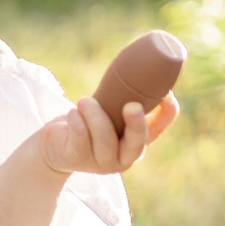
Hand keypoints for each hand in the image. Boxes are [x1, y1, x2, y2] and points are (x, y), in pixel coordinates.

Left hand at [38, 92, 180, 176]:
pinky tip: (72, 113)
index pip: (158, 130)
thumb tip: (143, 63)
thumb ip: (124, 96)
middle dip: (137, 125)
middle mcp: (123, 157)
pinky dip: (77, 121)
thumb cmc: (88, 123)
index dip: (168, 112)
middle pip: (137, 145)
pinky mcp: (77, 159)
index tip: (165, 93)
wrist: (56, 145)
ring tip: (84, 101)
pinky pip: (81, 138)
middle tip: (132, 106)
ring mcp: (100, 162)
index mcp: (137, 142)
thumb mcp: (109, 110)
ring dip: (95, 115)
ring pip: (104, 139)